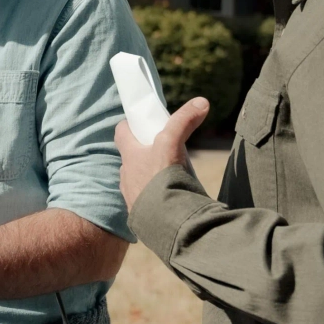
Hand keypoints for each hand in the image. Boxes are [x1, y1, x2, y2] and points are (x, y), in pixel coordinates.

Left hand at [114, 98, 210, 213]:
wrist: (166, 222)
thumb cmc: (163, 179)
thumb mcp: (173, 143)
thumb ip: (185, 121)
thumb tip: (202, 101)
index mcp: (130, 157)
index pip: (121, 133)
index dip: (130, 126)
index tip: (143, 124)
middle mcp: (126, 177)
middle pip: (132, 158)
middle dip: (146, 154)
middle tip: (165, 151)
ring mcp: (133, 197)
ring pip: (139, 181)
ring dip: (151, 178)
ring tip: (172, 178)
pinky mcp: (142, 216)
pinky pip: (147, 203)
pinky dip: (157, 199)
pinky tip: (173, 199)